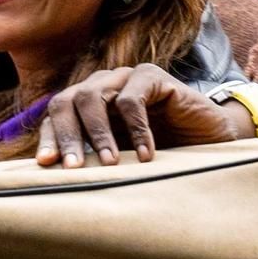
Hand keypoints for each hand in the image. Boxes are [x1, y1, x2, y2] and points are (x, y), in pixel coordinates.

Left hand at [37, 65, 254, 168]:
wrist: (210, 140)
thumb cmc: (161, 152)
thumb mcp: (121, 159)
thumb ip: (93, 160)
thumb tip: (56, 182)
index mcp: (86, 103)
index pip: (56, 115)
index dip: (49, 138)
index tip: (46, 165)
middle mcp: (101, 85)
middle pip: (67, 101)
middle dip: (67, 135)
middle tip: (73, 168)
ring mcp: (125, 77)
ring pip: (92, 96)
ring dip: (97, 133)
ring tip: (109, 164)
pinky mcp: (152, 76)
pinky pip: (132, 99)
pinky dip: (136, 129)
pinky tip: (146, 155)